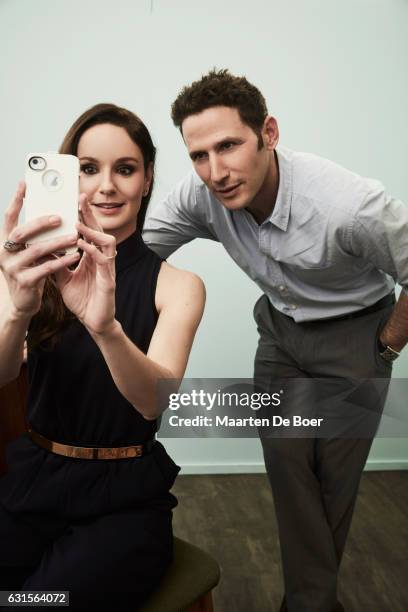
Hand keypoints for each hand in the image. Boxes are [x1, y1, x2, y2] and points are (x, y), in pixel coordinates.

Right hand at [0, 182, 79, 319]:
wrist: (24, 303)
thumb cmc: (30, 272)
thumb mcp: (30, 253)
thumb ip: (36, 238)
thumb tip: (55, 215)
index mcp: (5, 243)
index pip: (8, 218)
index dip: (15, 200)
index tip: (25, 183)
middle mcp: (4, 253)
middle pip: (21, 233)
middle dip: (40, 223)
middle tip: (60, 217)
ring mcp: (13, 269)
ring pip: (36, 251)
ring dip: (57, 242)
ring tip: (74, 236)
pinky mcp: (24, 282)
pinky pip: (46, 268)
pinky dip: (61, 261)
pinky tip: (75, 255)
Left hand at [53, 194, 116, 334]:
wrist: (93, 322)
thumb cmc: (83, 300)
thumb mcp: (64, 279)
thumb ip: (57, 263)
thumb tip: (44, 248)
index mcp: (92, 257)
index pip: (90, 231)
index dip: (84, 215)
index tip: (74, 200)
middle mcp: (102, 259)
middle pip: (100, 230)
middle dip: (90, 213)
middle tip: (80, 197)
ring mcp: (108, 269)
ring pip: (108, 242)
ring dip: (93, 231)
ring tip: (79, 224)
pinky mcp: (109, 281)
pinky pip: (104, 261)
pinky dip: (93, 251)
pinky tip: (82, 245)